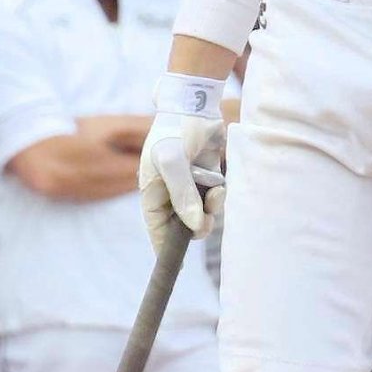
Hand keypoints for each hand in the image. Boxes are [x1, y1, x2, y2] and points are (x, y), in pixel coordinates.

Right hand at [140, 103, 226, 250]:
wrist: (195, 104)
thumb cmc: (175, 131)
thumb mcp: (173, 162)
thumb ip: (183, 195)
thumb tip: (195, 225)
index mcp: (152, 193)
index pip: (156, 230)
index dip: (164, 249)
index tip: (176, 268)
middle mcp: (170, 193)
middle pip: (183, 226)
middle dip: (196, 226)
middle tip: (207, 219)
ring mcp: (189, 186)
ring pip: (203, 213)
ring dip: (211, 208)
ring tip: (214, 191)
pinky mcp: (206, 177)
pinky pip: (214, 199)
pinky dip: (219, 195)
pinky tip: (218, 182)